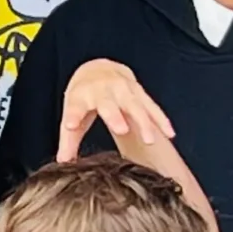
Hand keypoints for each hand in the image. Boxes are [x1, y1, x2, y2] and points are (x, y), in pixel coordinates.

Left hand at [58, 60, 173, 161]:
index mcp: (82, 96)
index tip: (71, 125)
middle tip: (121, 130)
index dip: (73, 116)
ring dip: (144, 122)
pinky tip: (169, 133)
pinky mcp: (139, 92)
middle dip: (116, 116)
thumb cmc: (83, 96)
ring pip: (135, 105)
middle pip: (110, 104)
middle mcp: (103, 90)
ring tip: (149, 140)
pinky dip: (161, 120)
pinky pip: (152, 106)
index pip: (75, 107)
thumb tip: (63, 163)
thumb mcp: (71, 113)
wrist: (99, 69)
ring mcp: (123, 90)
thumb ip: (67, 139)